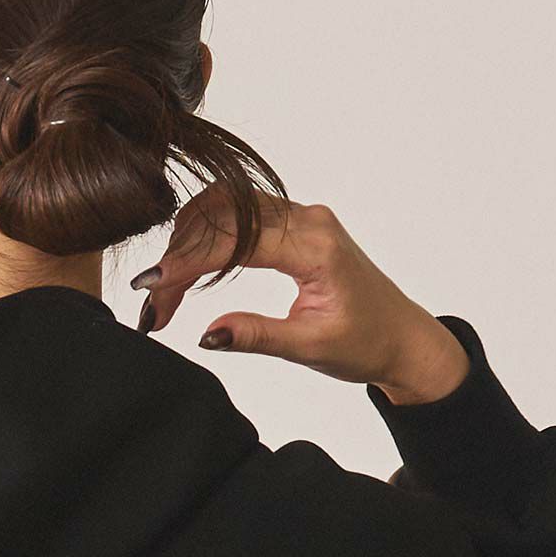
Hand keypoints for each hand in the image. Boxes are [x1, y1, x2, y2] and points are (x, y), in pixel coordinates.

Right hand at [130, 185, 469, 401]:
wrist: (403, 337)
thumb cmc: (367, 343)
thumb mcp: (310, 348)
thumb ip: (257, 336)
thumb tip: (207, 333)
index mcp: (314, 246)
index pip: (233, 241)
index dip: (186, 262)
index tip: (152, 289)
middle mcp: (307, 219)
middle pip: (222, 216)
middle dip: (179, 255)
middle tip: (152, 302)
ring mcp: (301, 217)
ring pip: (225, 208)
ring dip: (188, 241)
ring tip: (166, 290)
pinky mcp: (294, 224)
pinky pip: (239, 215)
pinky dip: (207, 235)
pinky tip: (189, 269)